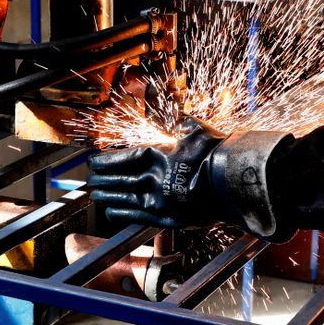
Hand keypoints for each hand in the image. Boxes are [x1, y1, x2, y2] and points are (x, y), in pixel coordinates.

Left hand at [88, 116, 227, 228]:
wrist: (233, 182)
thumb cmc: (216, 153)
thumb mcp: (194, 128)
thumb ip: (174, 119)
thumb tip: (160, 107)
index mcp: (158, 155)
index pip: (123, 158)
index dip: (105, 160)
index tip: (93, 162)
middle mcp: (154, 178)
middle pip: (120, 179)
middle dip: (102, 179)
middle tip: (90, 180)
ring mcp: (160, 199)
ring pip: (125, 198)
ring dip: (108, 196)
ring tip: (96, 196)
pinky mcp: (168, 217)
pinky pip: (139, 216)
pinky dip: (123, 214)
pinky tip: (112, 213)